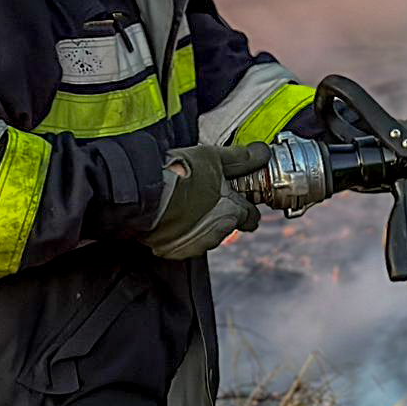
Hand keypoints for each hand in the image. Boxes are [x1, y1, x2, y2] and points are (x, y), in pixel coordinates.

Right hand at [140, 142, 270, 259]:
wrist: (144, 192)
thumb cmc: (181, 174)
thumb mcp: (215, 157)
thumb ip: (242, 158)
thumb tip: (262, 153)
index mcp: (233, 214)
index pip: (252, 218)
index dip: (246, 207)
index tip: (237, 198)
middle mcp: (216, 234)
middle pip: (226, 225)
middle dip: (220, 213)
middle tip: (205, 194)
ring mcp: (194, 245)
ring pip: (205, 235)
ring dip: (199, 222)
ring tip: (184, 202)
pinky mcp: (172, 251)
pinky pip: (182, 242)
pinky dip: (179, 231)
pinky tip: (171, 214)